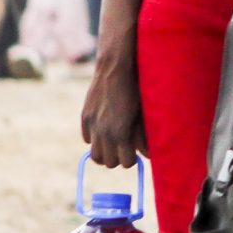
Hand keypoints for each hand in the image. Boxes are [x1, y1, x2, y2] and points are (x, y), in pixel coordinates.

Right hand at [81, 51, 144, 169]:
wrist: (116, 69)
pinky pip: (87, 139)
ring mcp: (92, 125)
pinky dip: (95, 138)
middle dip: (118, 158)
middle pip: (109, 162)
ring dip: (105, 152)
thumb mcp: (143, 114)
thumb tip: (148, 155)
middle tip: (125, 148)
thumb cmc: (137, 90)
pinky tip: (104, 130)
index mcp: (121, 134)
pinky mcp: (85, 117)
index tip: (136, 152)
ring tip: (114, 144)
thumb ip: (144, 137)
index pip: (126, 162)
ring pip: (95, 155)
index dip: (132, 158)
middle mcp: (104, 133)